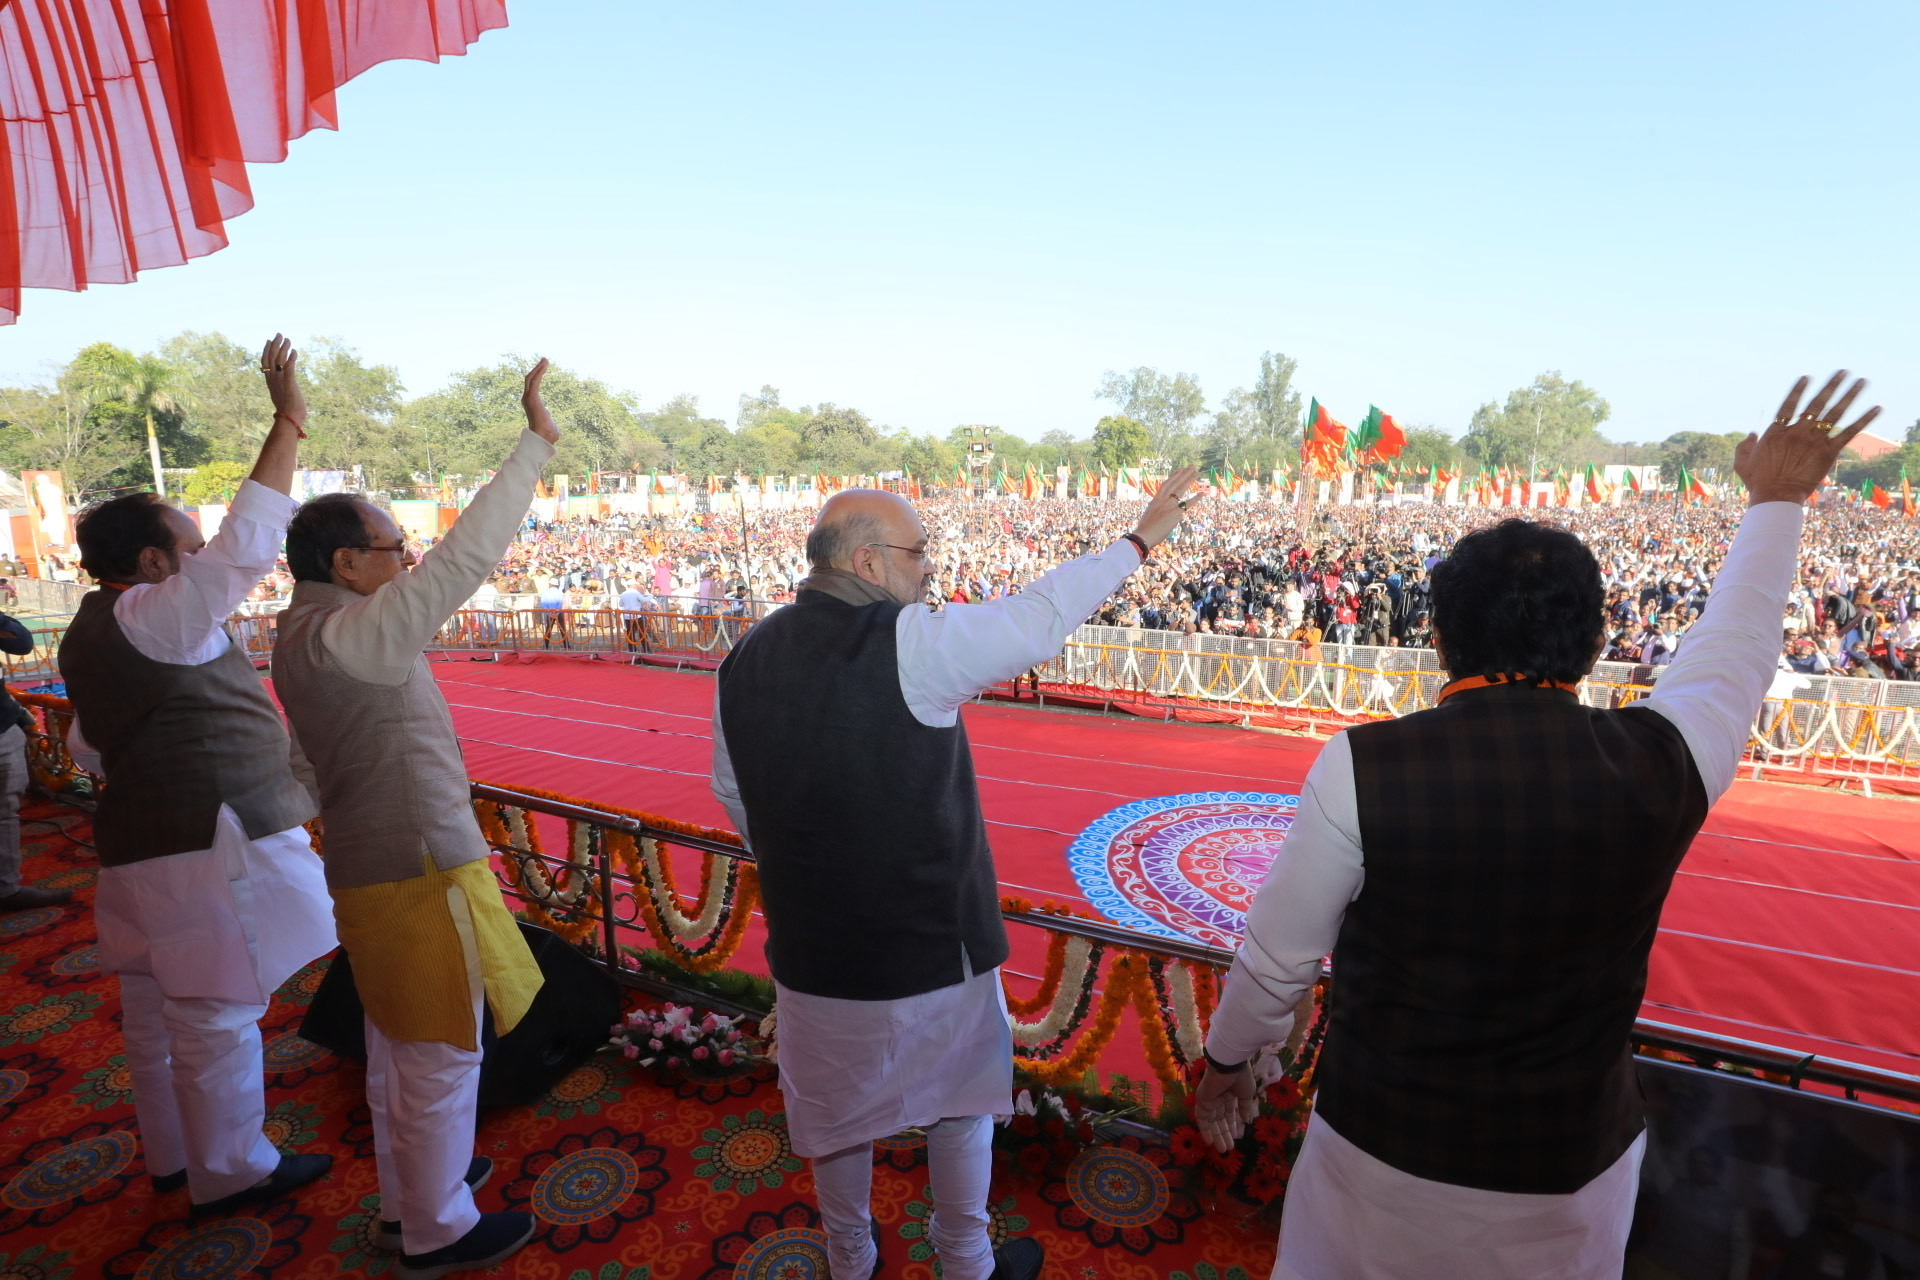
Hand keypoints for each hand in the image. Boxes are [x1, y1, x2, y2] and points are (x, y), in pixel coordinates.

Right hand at [259, 334, 304, 435]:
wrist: (289, 418)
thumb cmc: (287, 411)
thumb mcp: (280, 396)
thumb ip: (280, 388)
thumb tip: (283, 388)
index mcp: (269, 381)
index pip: (265, 361)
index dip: (267, 350)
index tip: (269, 341)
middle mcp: (273, 378)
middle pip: (271, 356)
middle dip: (275, 344)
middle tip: (279, 334)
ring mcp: (280, 379)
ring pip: (279, 358)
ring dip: (284, 347)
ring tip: (288, 339)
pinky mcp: (289, 381)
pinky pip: (289, 365)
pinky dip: (292, 357)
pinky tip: (295, 351)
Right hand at [523, 358, 558, 442]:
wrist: (543, 438)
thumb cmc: (548, 435)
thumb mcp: (549, 425)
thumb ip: (550, 424)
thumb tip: (556, 432)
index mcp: (531, 403)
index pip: (532, 385)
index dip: (537, 375)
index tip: (543, 368)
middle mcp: (526, 398)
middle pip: (529, 379)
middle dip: (537, 368)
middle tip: (545, 360)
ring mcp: (528, 398)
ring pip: (531, 377)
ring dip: (538, 368)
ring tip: (546, 360)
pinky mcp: (532, 397)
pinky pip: (535, 381)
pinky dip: (539, 372)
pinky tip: (545, 365)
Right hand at [1131, 466, 1202, 549]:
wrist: (1143, 536)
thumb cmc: (1144, 530)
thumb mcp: (1149, 516)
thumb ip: (1157, 511)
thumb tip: (1162, 512)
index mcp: (1155, 500)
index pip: (1166, 485)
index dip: (1174, 477)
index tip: (1180, 470)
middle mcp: (1162, 500)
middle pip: (1175, 483)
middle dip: (1184, 474)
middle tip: (1192, 467)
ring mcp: (1168, 506)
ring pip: (1180, 489)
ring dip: (1190, 480)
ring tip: (1197, 473)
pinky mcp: (1174, 513)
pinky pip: (1187, 504)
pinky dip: (1195, 498)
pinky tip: (1202, 493)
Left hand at [1192, 1063, 1257, 1152]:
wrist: (1230, 1064)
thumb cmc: (1240, 1077)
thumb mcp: (1246, 1095)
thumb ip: (1244, 1108)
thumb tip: (1245, 1121)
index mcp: (1230, 1095)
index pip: (1229, 1114)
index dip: (1232, 1126)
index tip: (1236, 1138)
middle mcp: (1218, 1098)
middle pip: (1220, 1120)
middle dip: (1224, 1134)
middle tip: (1228, 1149)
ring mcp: (1209, 1099)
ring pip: (1212, 1121)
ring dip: (1216, 1135)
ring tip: (1222, 1150)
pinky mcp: (1201, 1100)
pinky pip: (1202, 1118)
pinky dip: (1205, 1129)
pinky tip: (1209, 1141)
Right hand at [1736, 372, 1880, 505]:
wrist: (1775, 497)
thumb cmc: (1757, 481)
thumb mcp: (1742, 463)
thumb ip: (1745, 446)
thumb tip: (1752, 433)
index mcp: (1777, 432)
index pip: (1789, 405)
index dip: (1797, 391)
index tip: (1807, 377)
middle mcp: (1797, 432)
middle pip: (1817, 404)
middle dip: (1831, 386)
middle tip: (1843, 372)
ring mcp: (1814, 441)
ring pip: (1835, 413)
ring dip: (1849, 395)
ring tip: (1861, 382)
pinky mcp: (1828, 452)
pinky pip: (1849, 433)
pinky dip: (1863, 420)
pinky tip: (1876, 408)